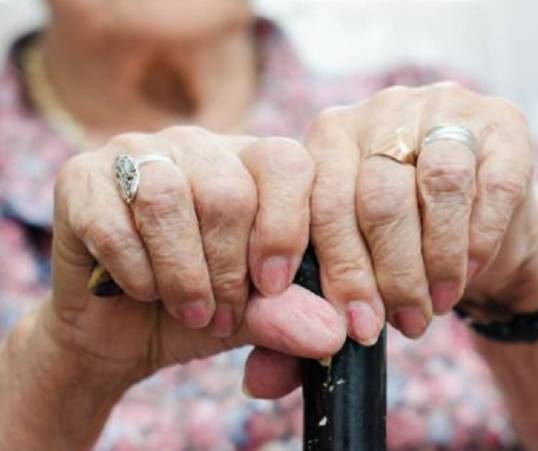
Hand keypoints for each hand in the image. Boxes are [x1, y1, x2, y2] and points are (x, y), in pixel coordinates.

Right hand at [46, 126, 344, 392]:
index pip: (288, 163)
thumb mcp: (256, 317)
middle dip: (229, 270)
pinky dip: (136, 273)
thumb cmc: (201, 312)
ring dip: (183, 274)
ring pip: (169, 198)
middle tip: (221, 315)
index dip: (285, 229)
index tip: (273, 287)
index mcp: (252, 162)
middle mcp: (199, 145)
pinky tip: (142, 292)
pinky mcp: (81, 176)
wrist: (119, 335)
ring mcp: (138, 152)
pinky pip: (114, 222)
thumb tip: (332, 336)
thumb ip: (291, 316)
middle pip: (228, 191)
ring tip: (190, 310)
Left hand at [306, 82, 537, 342]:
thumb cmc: (404, 240)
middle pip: (380, 195)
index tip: (351, 325)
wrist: (478, 218)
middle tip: (401, 324)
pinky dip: (479, 239)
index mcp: (332, 135)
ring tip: (436, 305)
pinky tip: (470, 272)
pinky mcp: (504, 124)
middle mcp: (384, 110)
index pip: (324, 200)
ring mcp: (446, 107)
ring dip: (438, 259)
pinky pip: (494, 186)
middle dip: (391, 274)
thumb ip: (314, 299)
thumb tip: (265, 374)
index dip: (339, 269)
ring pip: (439, 184)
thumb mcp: (355, 259)